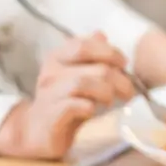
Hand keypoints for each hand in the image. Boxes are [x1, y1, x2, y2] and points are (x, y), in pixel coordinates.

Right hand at [0, 33, 135, 159]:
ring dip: (106, 93)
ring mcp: (48, 94)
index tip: (124, 64)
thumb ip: (90, 56)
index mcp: (57, 58)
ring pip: (84, 84)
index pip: (84, 45)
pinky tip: (92, 111)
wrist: (38, 132)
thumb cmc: (65, 102)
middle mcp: (51, 72)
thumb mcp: (79, 75)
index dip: (110, 53)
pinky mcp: (50, 115)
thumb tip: (100, 33)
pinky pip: (73, 105)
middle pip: (96, 68)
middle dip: (120, 80)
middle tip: (128, 92)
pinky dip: (88, 107)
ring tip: (110, 102)